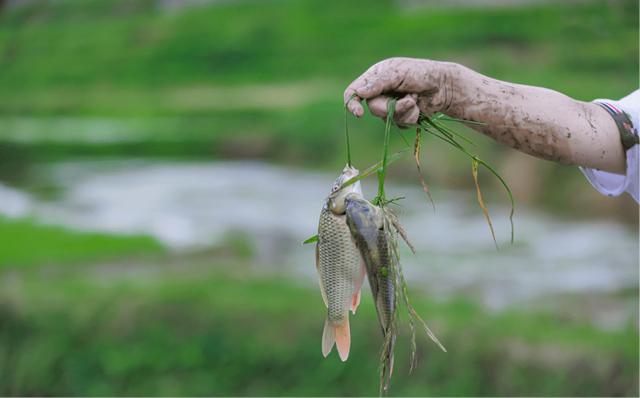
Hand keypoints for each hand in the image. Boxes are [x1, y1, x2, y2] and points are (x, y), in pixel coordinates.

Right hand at [343, 57, 458, 125]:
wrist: (445, 86)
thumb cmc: (422, 73)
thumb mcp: (399, 73)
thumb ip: (379, 83)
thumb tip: (359, 93)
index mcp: (375, 77)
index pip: (354, 91)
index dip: (352, 103)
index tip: (359, 113)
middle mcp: (380, 91)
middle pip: (372, 108)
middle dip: (390, 107)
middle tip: (409, 101)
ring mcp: (390, 104)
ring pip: (386, 118)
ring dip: (404, 111)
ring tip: (416, 100)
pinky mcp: (401, 116)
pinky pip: (399, 124)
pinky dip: (410, 117)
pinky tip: (419, 107)